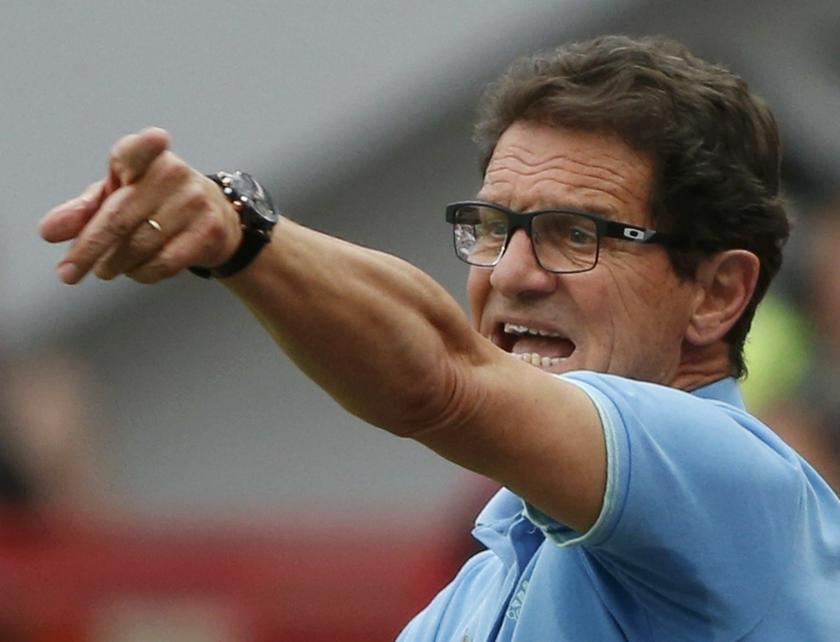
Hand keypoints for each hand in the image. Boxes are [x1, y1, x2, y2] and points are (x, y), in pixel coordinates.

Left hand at [39, 127, 242, 283]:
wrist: (217, 218)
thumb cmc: (156, 203)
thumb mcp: (118, 198)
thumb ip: (82, 212)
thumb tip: (49, 231)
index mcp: (146, 158)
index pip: (140, 150)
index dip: (147, 145)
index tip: (158, 138)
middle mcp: (173, 175)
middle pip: (120, 218)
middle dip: (88, 249)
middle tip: (67, 272)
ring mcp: (194, 204)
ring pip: (138, 247)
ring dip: (114, 265)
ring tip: (107, 267)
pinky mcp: (208, 232)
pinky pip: (163, 263)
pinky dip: (142, 273)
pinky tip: (137, 269)